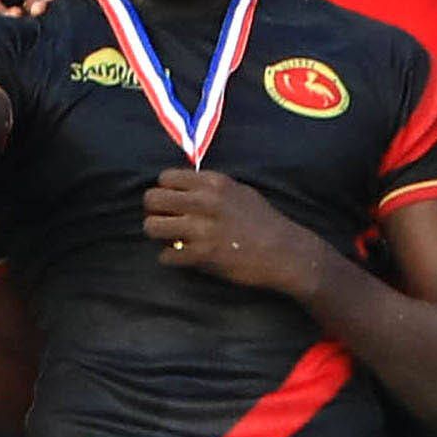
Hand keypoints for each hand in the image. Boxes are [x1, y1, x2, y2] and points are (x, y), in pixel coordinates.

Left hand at [134, 162, 338, 301]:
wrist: (285, 252)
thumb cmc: (264, 221)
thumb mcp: (239, 191)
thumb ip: (210, 188)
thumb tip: (183, 188)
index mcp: (213, 183)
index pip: (165, 178)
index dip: (164, 191)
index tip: (171, 202)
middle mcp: (204, 202)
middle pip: (152, 199)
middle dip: (154, 212)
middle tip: (164, 221)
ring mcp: (202, 229)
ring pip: (151, 227)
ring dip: (157, 235)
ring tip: (169, 239)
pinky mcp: (202, 255)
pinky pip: (166, 255)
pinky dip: (170, 258)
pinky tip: (182, 257)